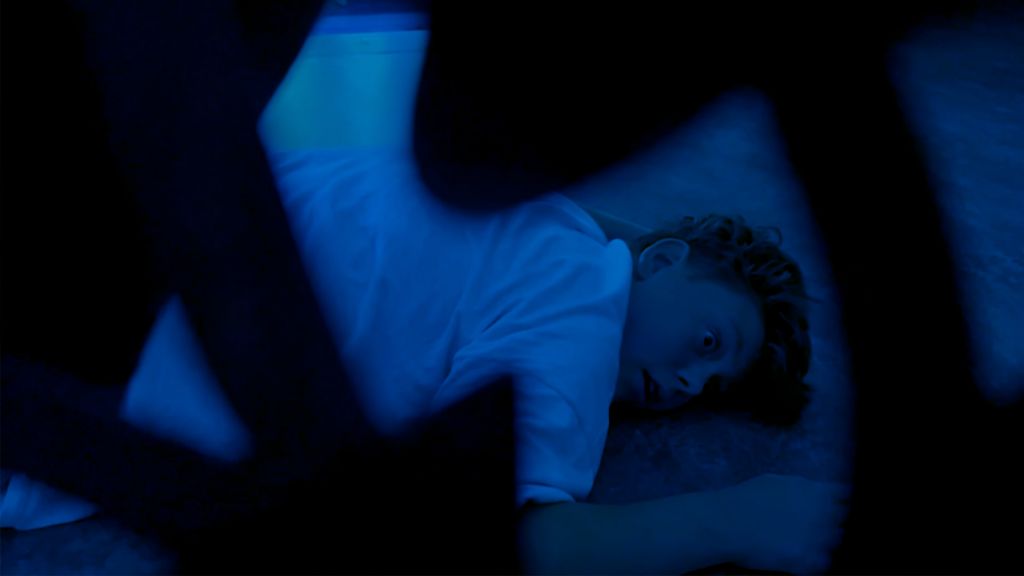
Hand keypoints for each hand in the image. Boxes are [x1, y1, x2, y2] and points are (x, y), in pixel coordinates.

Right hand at [716, 473, 850, 574]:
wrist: (727, 522)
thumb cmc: (748, 497)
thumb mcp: (778, 482)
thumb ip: (804, 488)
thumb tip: (820, 492)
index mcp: (816, 491)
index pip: (844, 495)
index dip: (839, 501)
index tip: (834, 506)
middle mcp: (821, 514)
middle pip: (842, 519)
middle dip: (832, 521)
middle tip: (814, 525)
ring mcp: (815, 538)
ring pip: (834, 541)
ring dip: (824, 541)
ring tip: (803, 539)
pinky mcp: (804, 559)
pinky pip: (822, 562)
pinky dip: (813, 560)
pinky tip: (798, 554)